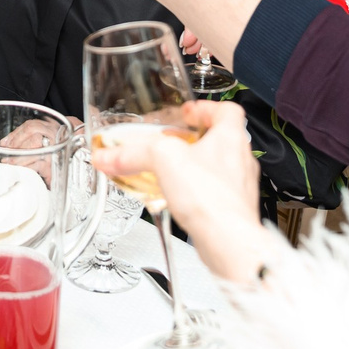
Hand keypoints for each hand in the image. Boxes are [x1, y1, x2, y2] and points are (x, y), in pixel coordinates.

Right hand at [89, 100, 270, 280]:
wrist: (228, 241)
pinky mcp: (230, 210)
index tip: (189, 112)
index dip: (206, 108)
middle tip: (175, 142)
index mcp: (231, 138)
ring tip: (172, 171)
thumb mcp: (163, 160)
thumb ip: (132, 154)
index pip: (227, 111)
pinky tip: (177, 201)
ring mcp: (238, 187)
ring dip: (194, 167)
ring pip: (216, 169)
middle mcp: (240, 161)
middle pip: (220, 140)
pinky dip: (194, 194)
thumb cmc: (212, 199)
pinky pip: (212, 195)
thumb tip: (108, 156)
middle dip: (194, 140)